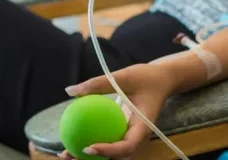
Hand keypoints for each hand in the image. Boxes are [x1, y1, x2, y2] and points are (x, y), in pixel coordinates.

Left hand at [61, 64, 176, 158]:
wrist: (162, 81)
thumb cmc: (146, 78)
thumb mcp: (124, 76)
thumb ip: (98, 84)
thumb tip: (70, 91)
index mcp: (143, 128)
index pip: (127, 146)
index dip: (108, 151)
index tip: (88, 147)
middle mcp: (137, 138)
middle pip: (116, 158)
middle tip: (68, 154)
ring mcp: (130, 138)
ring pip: (110, 154)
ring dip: (89, 157)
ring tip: (65, 152)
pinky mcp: (124, 134)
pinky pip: (107, 142)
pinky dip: (91, 142)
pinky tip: (73, 137)